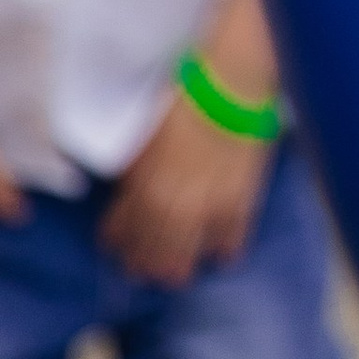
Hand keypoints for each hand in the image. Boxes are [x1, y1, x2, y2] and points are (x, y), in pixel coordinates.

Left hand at [100, 89, 270, 289]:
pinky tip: (219, 255)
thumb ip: (135, 172)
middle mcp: (173, 206)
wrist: (232, 84)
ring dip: (178, 267)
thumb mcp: (146, 136)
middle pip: (152, 253)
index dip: (117, 241)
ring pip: (188, 257)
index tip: (117, 246)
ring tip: (177, 273)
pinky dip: (223, 251)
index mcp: (144, 188)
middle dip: (144, 264)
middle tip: (144, 269)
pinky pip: (230, 242)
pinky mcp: (242, 202)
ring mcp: (209, 208)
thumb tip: (130, 192)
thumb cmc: (184, 101)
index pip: (122, 231)